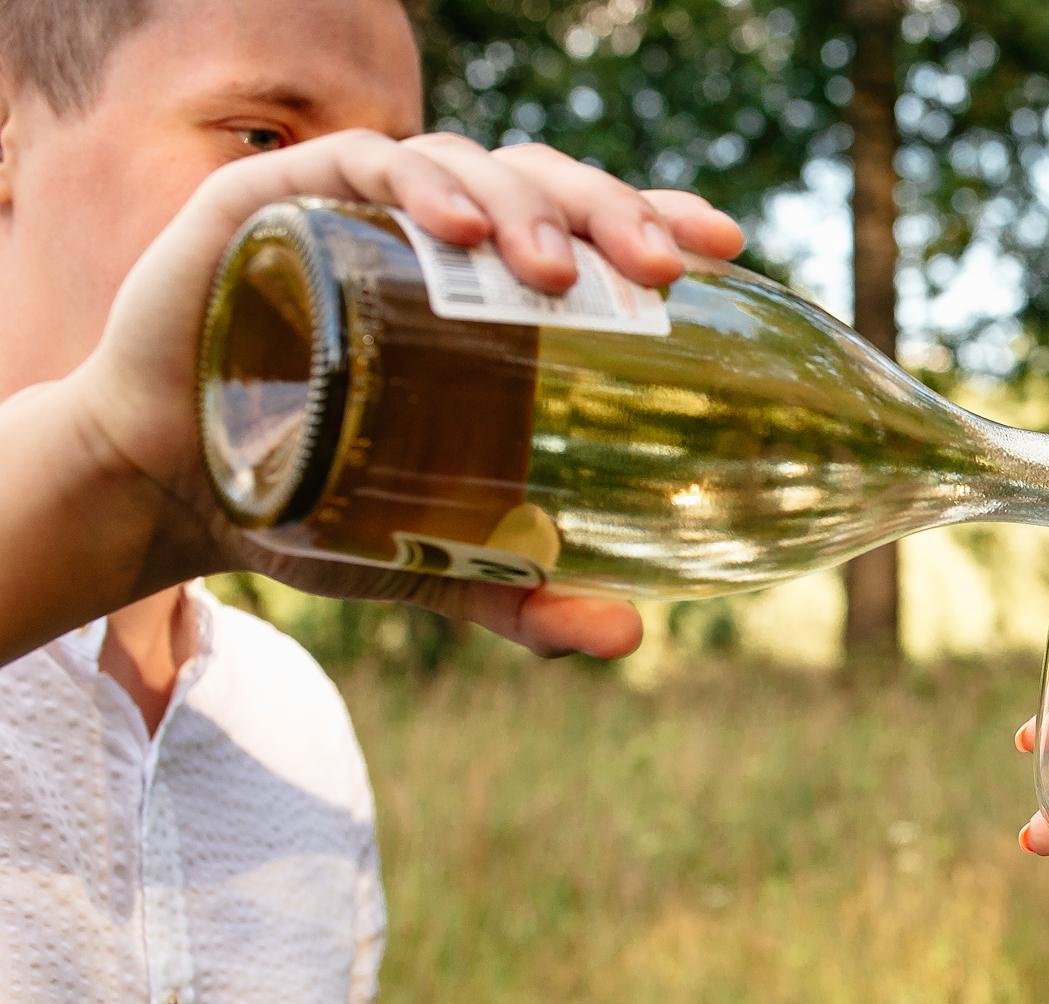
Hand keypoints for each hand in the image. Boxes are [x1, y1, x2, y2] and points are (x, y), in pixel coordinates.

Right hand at [62, 131, 746, 656]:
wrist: (170, 497)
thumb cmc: (310, 506)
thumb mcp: (433, 559)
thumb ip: (523, 600)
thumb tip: (628, 639)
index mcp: (495, 304)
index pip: (592, 230)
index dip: (659, 219)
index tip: (724, 248)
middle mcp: (437, 244)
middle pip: (547, 188)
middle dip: (614, 213)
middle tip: (661, 270)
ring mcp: (360, 216)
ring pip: (466, 165)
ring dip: (525, 205)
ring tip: (559, 273)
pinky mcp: (277, 204)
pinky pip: (360, 166)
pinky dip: (418, 186)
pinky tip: (458, 232)